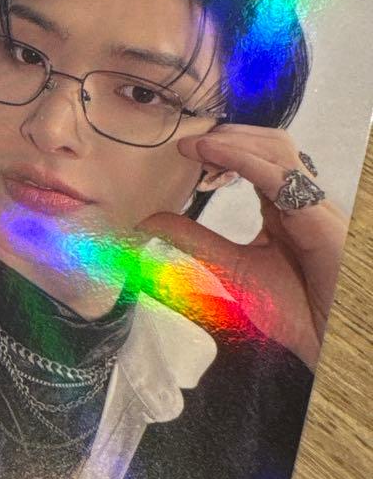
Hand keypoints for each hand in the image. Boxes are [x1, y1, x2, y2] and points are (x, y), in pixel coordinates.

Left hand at [138, 125, 346, 369]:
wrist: (330, 344)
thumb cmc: (294, 311)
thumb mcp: (230, 268)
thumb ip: (194, 240)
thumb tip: (149, 220)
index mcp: (282, 207)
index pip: (254, 158)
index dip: (219, 148)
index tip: (182, 149)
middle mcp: (301, 199)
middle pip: (267, 144)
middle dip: (226, 135)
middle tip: (186, 142)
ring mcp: (313, 205)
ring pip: (276, 149)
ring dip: (232, 141)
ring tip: (194, 146)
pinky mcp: (319, 218)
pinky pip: (280, 176)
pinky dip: (242, 159)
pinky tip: (211, 154)